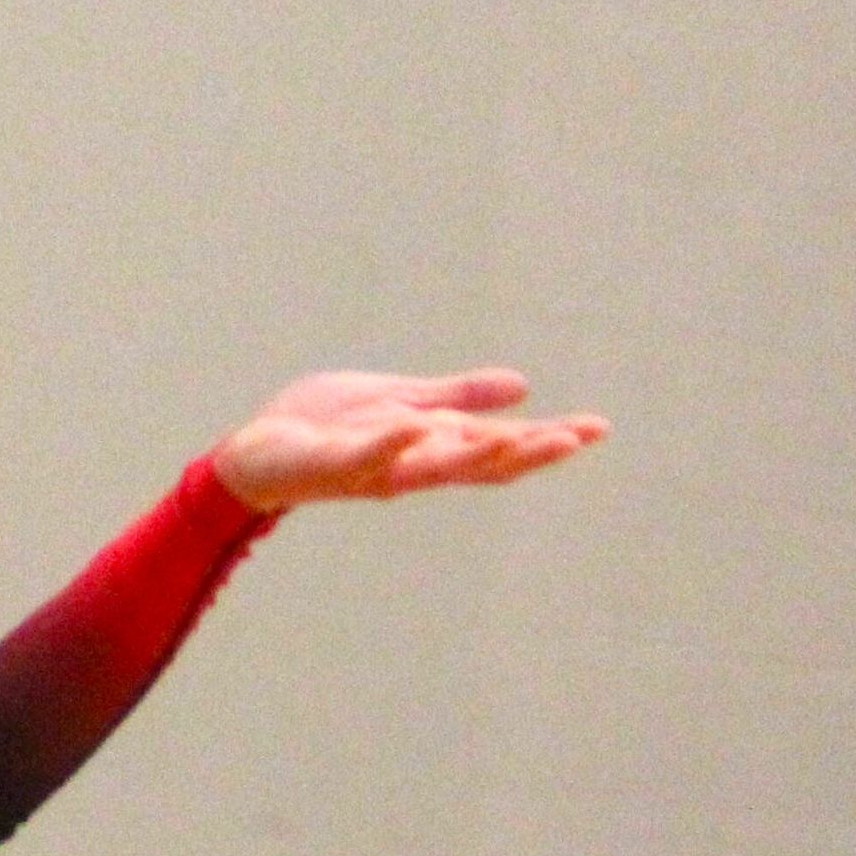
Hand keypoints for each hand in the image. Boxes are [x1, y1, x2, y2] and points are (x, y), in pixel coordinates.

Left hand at [217, 369, 606, 511]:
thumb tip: (523, 387)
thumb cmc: (327, 427)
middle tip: (577, 440)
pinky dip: (388, 445)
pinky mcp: (333, 464)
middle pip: (480, 463)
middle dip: (529, 452)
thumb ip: (457, 399)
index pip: (500, 444)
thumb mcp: (402, 401)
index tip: (596, 428)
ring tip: (519, 437)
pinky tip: (413, 428)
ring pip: (432, 467)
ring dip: (474, 454)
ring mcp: (375, 468)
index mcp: (432, 445)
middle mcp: (412, 464)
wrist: (259, 450)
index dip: (547, 438)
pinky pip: (365, 456)